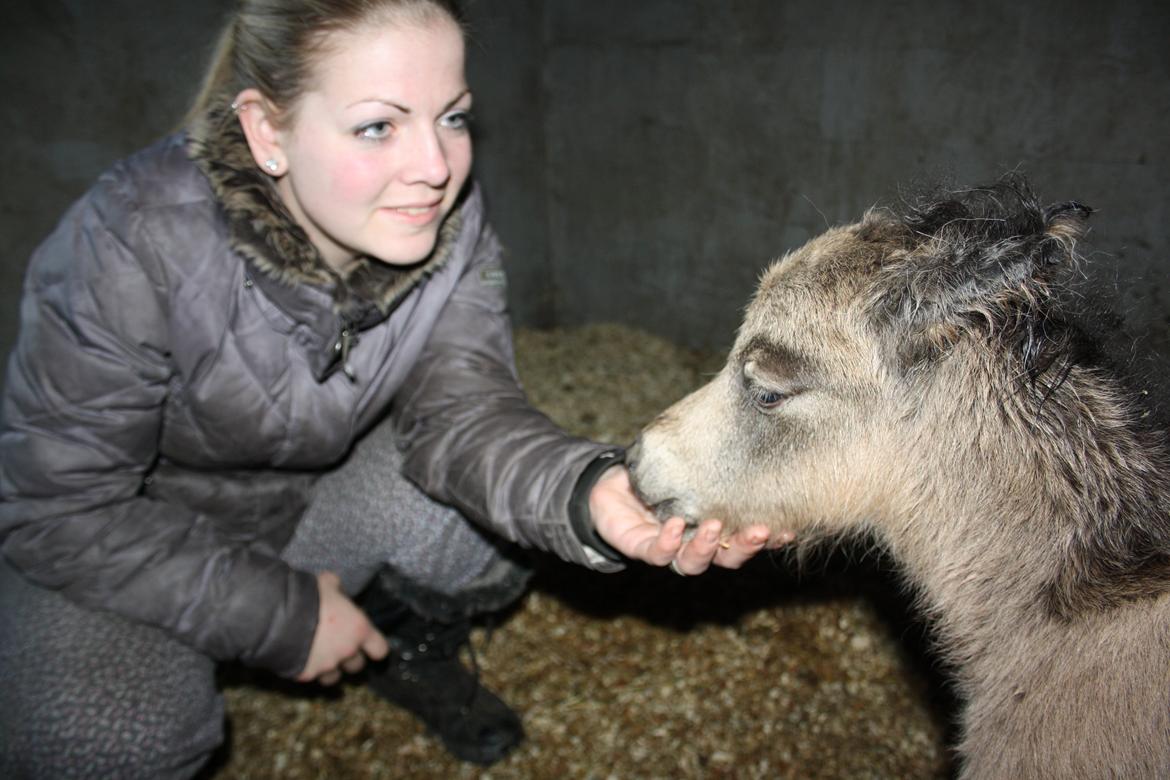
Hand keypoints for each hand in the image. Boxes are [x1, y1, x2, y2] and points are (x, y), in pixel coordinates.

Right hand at [297, 571, 388, 684]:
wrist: (278, 615)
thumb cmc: (309, 596)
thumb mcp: (327, 583)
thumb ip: (337, 589)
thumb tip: (335, 589)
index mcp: (359, 629)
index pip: (380, 650)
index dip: (374, 647)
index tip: (368, 644)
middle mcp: (347, 651)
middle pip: (357, 665)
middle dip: (350, 657)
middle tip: (337, 645)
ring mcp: (327, 666)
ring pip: (335, 677)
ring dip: (330, 668)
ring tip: (318, 655)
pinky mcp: (307, 675)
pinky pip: (312, 676)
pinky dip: (309, 670)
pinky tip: (301, 658)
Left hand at [589, 466, 794, 573]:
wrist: (611, 482)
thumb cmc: (658, 471)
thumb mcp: (689, 461)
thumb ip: (715, 453)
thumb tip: (750, 419)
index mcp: (715, 526)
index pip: (746, 538)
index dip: (769, 540)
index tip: (789, 529)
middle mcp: (695, 543)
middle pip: (727, 559)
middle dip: (745, 547)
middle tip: (760, 530)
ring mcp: (669, 548)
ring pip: (693, 563)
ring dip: (707, 548)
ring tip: (714, 526)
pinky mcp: (641, 547)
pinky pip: (657, 553)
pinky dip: (668, 542)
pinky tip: (676, 525)